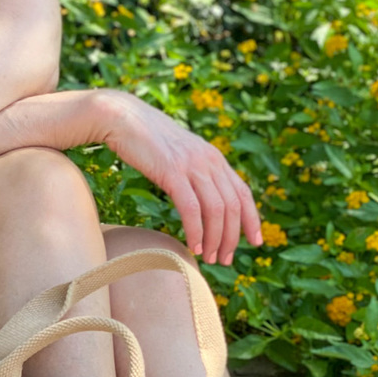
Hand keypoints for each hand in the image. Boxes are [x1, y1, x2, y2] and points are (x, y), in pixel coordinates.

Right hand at [99, 90, 261, 265]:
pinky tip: (193, 246)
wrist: (122, 117)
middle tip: (224, 259)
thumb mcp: (179, 154)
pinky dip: (196, 231)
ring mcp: (192, 165)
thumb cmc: (144, 139)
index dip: (252, 219)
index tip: (255, 241)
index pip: (243, 192)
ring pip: (216, 210)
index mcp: (213, 157)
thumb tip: (197, 195)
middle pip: (232, 206)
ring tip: (208, 258)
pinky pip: (191, 208)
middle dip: (232, 237)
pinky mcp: (172, 172)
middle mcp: (209, 161)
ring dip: (215, 239)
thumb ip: (193, 171)